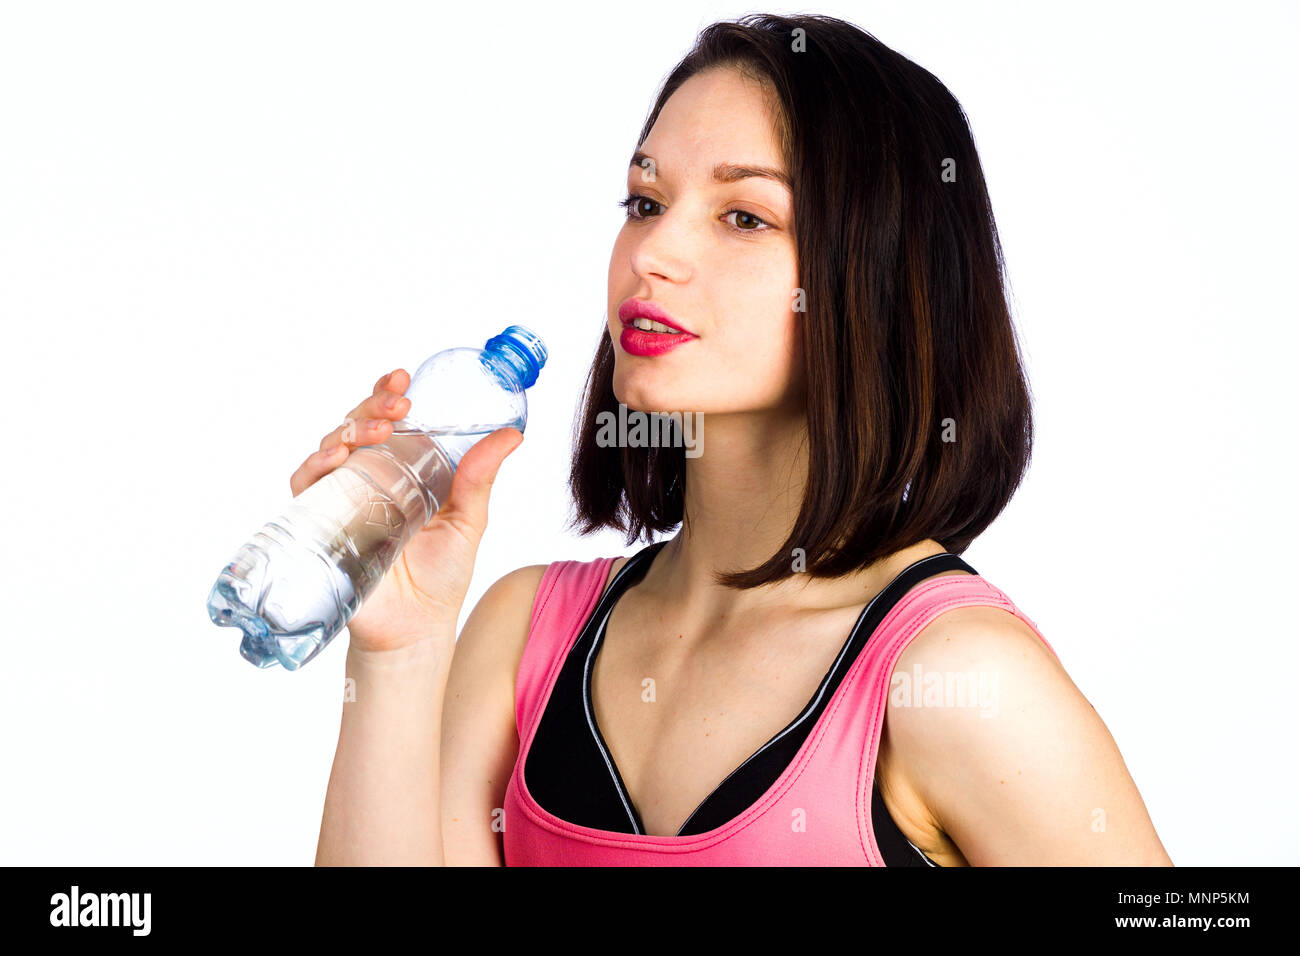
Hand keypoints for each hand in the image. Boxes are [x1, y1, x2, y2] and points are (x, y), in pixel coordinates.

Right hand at [289, 368, 523, 654]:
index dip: (386, 394)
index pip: (387, 421)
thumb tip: (513, 434)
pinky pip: (307, 488)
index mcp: (401, 470)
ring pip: (331, 448)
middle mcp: (368, 479)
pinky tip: (336, 459)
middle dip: (371, 406)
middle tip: (397, 403)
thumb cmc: (440, 577)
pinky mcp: (322, 525)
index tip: (402, 377)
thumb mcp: (468, 521)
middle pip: (357, 427)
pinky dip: (316, 468)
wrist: (415, 631)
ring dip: (349, 430)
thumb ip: (480, 478)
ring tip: (376, 431)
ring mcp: (343, 499)